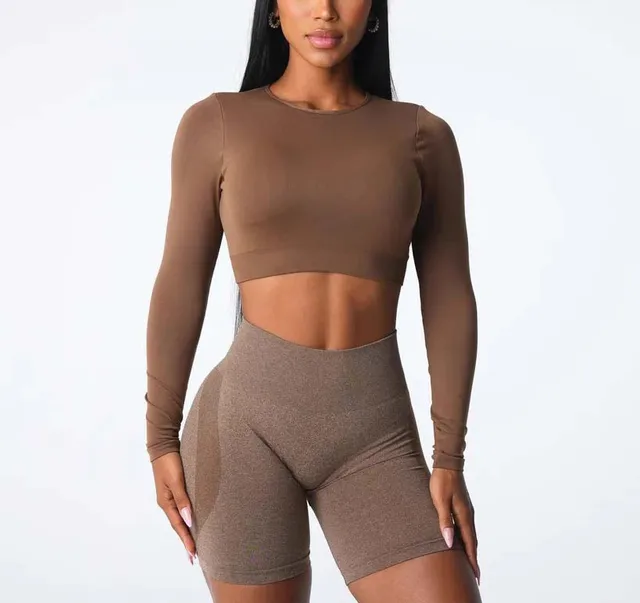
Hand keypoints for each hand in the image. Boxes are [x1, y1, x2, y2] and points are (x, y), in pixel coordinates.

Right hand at [152, 451, 196, 564]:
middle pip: (178, 526)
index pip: (178, 526)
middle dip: (186, 541)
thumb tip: (189, 520)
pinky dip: (185, 519)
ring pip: (179, 519)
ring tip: (193, 544)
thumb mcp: (176, 481)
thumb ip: (182, 500)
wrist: (163, 446)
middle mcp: (166, 503)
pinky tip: (190, 522)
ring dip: (186, 531)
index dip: (186, 540)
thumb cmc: (170, 462)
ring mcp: (169, 497)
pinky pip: (180, 510)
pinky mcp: (173, 490)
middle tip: (194, 557)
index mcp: (166, 503)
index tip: (193, 554)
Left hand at [430, 467, 479, 583]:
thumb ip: (444, 521)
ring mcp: (466, 511)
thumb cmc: (441, 481)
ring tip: (469, 563)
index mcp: (464, 516)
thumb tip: (448, 542)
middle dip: (473, 559)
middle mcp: (468, 515)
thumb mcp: (440, 501)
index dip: (472, 561)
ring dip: (470, 550)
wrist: (447, 464)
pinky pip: (466, 528)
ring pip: (470, 535)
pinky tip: (461, 541)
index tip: (476, 576)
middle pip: (472, 542)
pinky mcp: (462, 507)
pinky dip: (466, 539)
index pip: (469, 544)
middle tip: (475, 576)